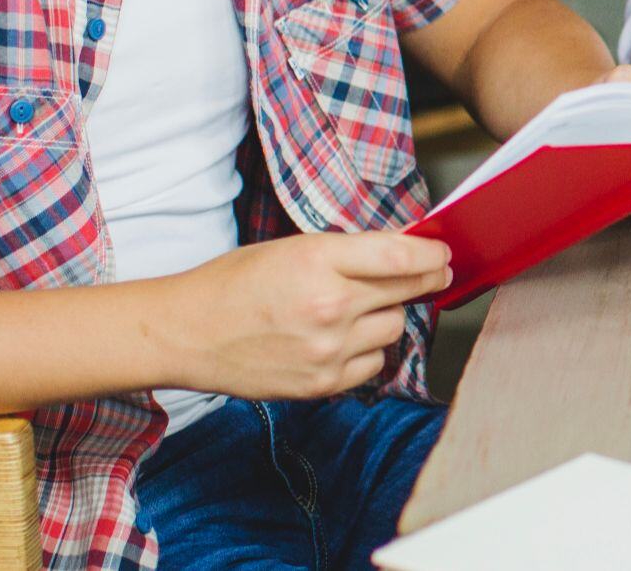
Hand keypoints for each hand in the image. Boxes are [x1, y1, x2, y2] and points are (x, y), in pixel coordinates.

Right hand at [161, 231, 451, 398]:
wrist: (186, 334)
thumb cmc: (235, 283)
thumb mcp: (291, 248)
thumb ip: (348, 252)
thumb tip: (406, 251)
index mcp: (318, 260)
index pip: (401, 254)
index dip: (431, 253)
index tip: (443, 253)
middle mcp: (328, 305)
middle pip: (407, 291)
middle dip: (422, 280)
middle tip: (429, 274)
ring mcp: (327, 349)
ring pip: (395, 328)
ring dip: (387, 315)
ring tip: (356, 308)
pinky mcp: (322, 382)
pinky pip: (374, 363)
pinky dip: (368, 350)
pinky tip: (342, 338)